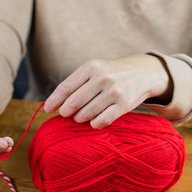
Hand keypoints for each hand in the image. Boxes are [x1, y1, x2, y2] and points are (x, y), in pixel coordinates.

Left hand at [44, 54, 172, 127]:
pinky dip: (94, 124)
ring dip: (80, 118)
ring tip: (81, 117)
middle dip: (66, 112)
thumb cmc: (112, 74)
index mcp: (91, 67)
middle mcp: (102, 77)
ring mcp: (114, 91)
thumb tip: (54, 103)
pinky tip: (94, 121)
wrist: (144, 72)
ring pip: (86, 114)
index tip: (48, 110)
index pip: (65, 88)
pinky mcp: (124, 104)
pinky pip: (102, 121)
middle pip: (73, 103)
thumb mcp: (95, 70)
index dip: (54, 101)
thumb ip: (77, 83)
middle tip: (66, 115)